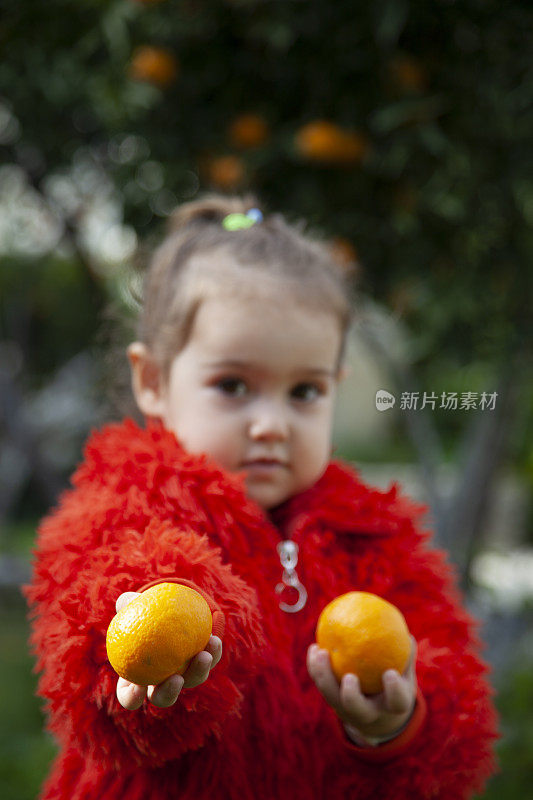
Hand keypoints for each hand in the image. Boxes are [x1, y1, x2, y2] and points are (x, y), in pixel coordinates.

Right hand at [113, 592, 222, 710]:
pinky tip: (213, 639)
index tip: (138, 688)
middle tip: (176, 679)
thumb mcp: (135, 605)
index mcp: (138, 675)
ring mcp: (185, 673)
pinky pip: (210, 659)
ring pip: (192, 680)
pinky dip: (213, 652)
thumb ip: (129, 604)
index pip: (129, 696)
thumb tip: (124, 602)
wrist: (173, 607)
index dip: (131, 697)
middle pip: (163, 697)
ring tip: (204, 655)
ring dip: (199, 671)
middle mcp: (161, 680)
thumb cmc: (146, 609)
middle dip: (169, 693)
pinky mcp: (204, 661)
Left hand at [307, 636, 416, 741]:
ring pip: (332, 698)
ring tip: (320, 652)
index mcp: (392, 707)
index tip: (389, 673)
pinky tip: (314, 648)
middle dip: (351, 696)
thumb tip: (405, 633)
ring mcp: (347, 710)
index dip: (394, 690)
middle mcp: (369, 713)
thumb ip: (405, 657)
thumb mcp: (405, 676)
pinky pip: (321, 685)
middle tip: (349, 676)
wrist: (378, 717)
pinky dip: (315, 668)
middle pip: (358, 709)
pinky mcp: (332, 703)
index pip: (397, 702)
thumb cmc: (395, 687)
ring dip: (323, 676)